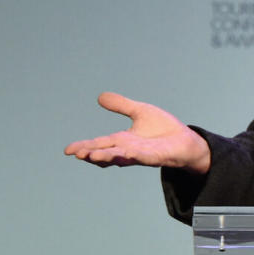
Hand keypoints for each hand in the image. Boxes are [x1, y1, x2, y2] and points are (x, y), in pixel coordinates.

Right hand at [64, 92, 210, 172]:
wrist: (186, 141)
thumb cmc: (163, 129)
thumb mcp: (140, 112)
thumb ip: (121, 106)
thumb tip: (100, 96)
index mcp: (122, 141)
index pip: (99, 144)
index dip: (84, 147)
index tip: (67, 150)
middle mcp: (128, 150)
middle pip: (105, 153)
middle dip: (91, 154)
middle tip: (77, 154)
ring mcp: (141, 155)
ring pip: (121, 158)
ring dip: (107, 158)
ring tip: (93, 156)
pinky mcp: (156, 157)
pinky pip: (144, 157)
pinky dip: (135, 156)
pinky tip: (127, 153)